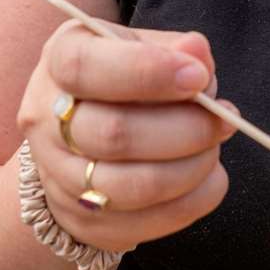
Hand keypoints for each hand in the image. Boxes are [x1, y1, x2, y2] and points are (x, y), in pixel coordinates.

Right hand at [17, 19, 236, 252]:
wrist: (82, 133)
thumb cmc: (124, 78)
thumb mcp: (144, 46)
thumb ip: (174, 48)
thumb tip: (197, 53)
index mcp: (59, 60)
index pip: (85, 69)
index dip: (146, 72)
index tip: (198, 77)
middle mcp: (47, 119)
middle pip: (112, 134)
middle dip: (185, 129)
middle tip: (223, 120)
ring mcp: (59, 175)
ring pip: (131, 186)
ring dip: (191, 168)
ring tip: (214, 148)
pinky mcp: (83, 218)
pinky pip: (145, 223)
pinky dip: (192, 201)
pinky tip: (209, 178)